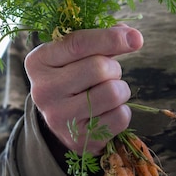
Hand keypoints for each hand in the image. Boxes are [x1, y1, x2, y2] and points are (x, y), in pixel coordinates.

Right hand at [24, 24, 143, 155]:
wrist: (63, 122)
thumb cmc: (74, 77)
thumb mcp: (77, 56)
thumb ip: (102, 41)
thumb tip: (132, 36)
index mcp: (39, 62)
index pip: (78, 43)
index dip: (111, 38)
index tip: (136, 38)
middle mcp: (43, 90)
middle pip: (99, 68)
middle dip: (114, 68)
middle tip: (108, 75)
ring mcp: (60, 118)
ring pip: (113, 92)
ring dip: (121, 90)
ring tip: (108, 92)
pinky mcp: (80, 139)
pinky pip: (121, 117)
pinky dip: (123, 111)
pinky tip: (108, 111)